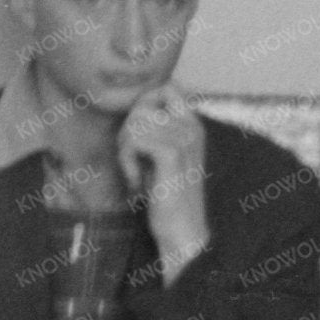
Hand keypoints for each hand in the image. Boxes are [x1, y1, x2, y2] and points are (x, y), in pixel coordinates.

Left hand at [115, 88, 212, 277]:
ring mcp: (184, 138)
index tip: (138, 136)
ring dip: (125, 149)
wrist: (183, 232)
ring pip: (135, 123)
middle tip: (132, 160)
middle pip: (143, 105)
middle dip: (127, 131)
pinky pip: (134, 140)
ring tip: (135, 172)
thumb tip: (133, 107)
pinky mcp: (172, 154)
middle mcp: (193, 127)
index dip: (143, 104)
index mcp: (193, 124)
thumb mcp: (161, 156)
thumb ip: (154, 130)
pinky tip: (137, 181)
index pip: (166, 87)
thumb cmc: (167, 196)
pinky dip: (127, 161)